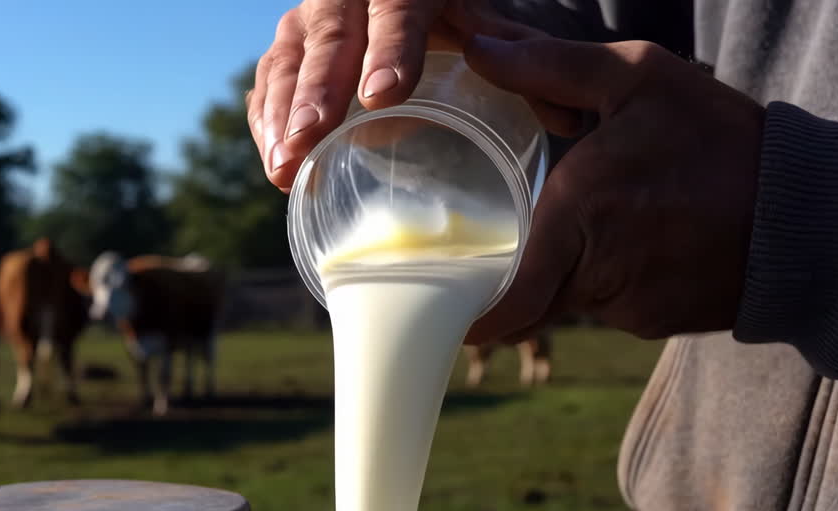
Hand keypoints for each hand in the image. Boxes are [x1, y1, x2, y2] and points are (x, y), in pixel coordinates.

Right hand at [246, 0, 542, 191]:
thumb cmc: (457, 17)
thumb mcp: (492, 26)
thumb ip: (528, 65)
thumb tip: (570, 119)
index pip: (398, 6)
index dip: (390, 48)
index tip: (385, 96)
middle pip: (331, 34)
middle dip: (319, 89)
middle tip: (312, 138)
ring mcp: (312, 19)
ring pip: (288, 58)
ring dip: (282, 114)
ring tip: (284, 167)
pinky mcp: (290, 49)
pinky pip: (270, 80)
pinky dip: (266, 120)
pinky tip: (274, 162)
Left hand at [460, 36, 765, 342]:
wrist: (806, 213)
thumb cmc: (721, 140)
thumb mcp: (640, 78)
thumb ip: (551, 65)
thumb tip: (478, 47)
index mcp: (577, 213)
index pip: (506, 298)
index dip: (474, 314)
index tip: (452, 309)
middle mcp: (595, 272)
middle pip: (531, 293)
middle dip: (519, 272)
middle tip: (507, 247)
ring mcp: (628, 307)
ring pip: (571, 297)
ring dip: (572, 266)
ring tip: (608, 219)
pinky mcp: (656, 322)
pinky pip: (611, 303)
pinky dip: (613, 278)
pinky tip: (644, 239)